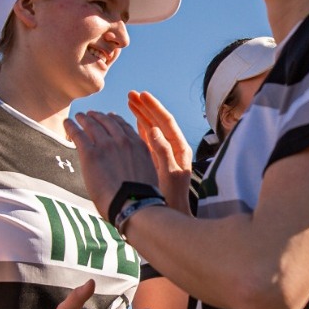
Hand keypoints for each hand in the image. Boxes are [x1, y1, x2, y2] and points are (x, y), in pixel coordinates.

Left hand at [66, 112, 162, 228]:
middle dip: (98, 116)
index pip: (125, 127)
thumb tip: (132, 171)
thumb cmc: (141, 199)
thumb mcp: (148, 175)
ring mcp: (107, 146)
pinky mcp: (91, 154)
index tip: (111, 116)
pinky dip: (72, 126)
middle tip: (91, 114)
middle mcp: (123, 141)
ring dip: (84, 118)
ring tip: (79, 116)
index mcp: (138, 146)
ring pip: (92, 125)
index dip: (116, 120)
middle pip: (108, 122)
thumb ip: (139, 165)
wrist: (134, 205)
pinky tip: (67, 123)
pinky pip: (78, 134)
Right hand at [126, 91, 192, 210]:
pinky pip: (150, 139)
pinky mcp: (159, 160)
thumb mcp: (169, 174)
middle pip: (159, 121)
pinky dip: (141, 128)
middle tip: (131, 94)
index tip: (141, 95)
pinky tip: (133, 121)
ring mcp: (166, 153)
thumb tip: (155, 130)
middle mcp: (174, 147)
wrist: (174, 213)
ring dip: (142, 115)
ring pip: (153, 128)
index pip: (166, 121)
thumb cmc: (172, 197)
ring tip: (129, 102)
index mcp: (179, 148)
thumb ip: (163, 152)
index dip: (153, 108)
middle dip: (146, 107)